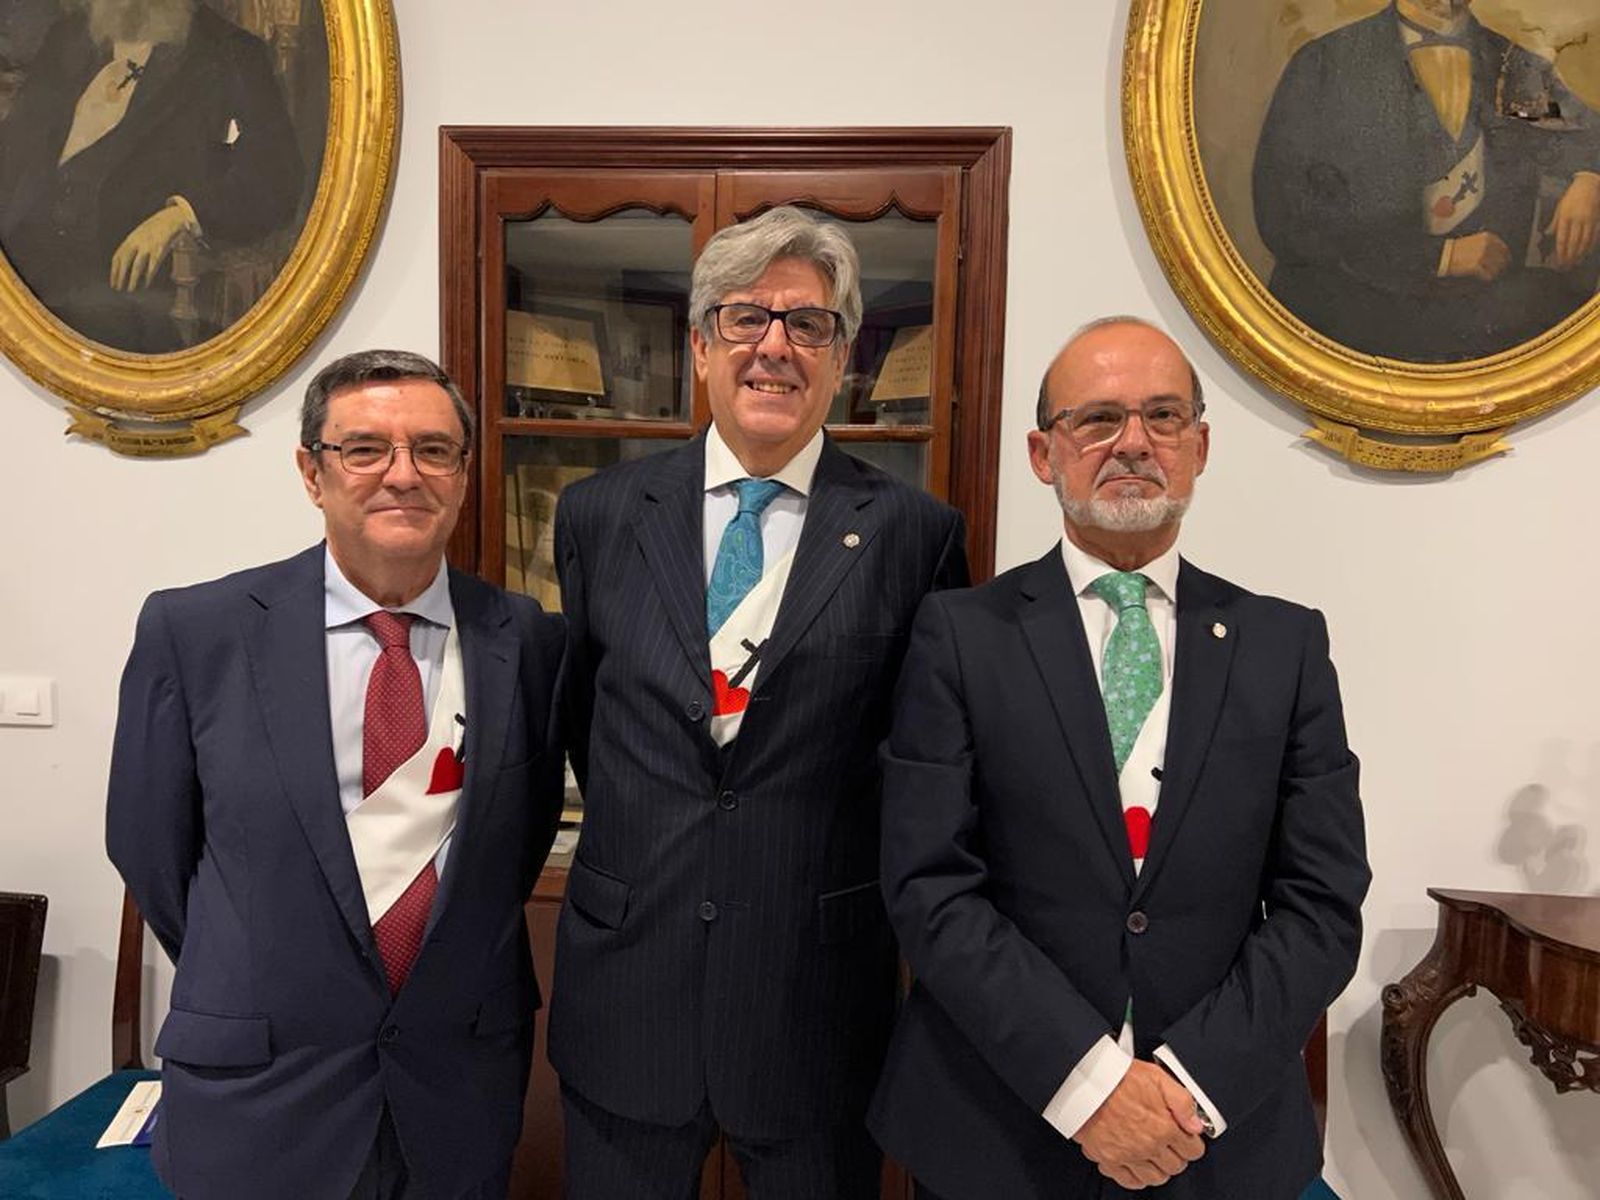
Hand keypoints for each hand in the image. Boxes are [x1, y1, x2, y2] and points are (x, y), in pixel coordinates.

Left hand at [109, 204, 191, 290]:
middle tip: (118, 288)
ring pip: (137, 265)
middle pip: (124, 261)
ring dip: (133, 278)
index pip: (117, 256)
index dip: (114, 270)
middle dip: (120, 275)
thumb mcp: (141, 237)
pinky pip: (152, 265)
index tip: (113, 282)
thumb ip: (135, 249)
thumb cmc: (156, 231)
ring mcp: (148, 246)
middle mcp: (136, 242)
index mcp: (130, 239)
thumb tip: (130, 266)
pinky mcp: (160, 249)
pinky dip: (149, 275)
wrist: (171, 218)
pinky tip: (146, 284)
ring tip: (130, 289)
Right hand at [1073, 1060, 1206, 1188]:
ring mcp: (1129, 1155)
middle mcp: (1149, 1145)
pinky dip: (1137, 1178)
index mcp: (1164, 1127)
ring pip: (1156, 1178)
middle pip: (1176, 1166)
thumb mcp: (1157, 1077)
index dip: (1192, 1143)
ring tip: (1155, 1155)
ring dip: (1159, 1169)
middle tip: (1171, 1144)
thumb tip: (1196, 1123)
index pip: (1193, 1150)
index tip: (1186, 1137)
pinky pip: (1130, 1181)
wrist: (1085, 1082)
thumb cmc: (1117, 1076)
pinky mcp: (1110, 1159)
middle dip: (1177, 1156)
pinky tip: (1137, 1165)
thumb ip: (1182, 1101)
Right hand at [1445, 231, 1510, 281]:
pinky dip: (1486, 278)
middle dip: (1501, 266)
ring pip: (1496, 269)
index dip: (1505, 257)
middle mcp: (1486, 246)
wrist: (1442, 256)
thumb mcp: (1475, 240)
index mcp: (1488, 237)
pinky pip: (1488, 276)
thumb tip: (1501, 254)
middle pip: (1502, 259)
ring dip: (1494, 273)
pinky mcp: (1476, 266)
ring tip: (1489, 275)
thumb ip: (1488, 244)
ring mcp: (1481, 256)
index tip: (1504, 263)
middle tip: (1498, 272)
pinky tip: (1482, 278)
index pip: (1504, 249)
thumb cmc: (1457, 250)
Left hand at [1549, 173, 1599, 270]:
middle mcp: (1577, 220)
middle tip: (1565, 266)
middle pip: (1573, 242)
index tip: (1558, 261)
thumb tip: (1548, 236)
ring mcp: (1589, 220)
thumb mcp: (1559, 208)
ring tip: (1575, 263)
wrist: (1589, 185)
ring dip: (1579, 254)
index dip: (1560, 252)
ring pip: (1584, 241)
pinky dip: (1590, 247)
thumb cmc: (1571, 198)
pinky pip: (1594, 236)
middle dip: (1569, 256)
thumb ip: (1555, 223)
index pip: (1562, 238)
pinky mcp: (1597, 220)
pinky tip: (1586, 254)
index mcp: (1565, 217)